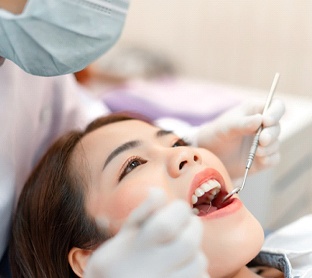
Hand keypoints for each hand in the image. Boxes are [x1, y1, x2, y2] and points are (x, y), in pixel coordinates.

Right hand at [84, 189, 208, 277]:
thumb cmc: (116, 265)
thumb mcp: (122, 238)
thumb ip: (141, 214)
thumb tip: (157, 191)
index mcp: (135, 248)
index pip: (166, 225)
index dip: (179, 210)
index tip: (178, 209)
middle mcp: (150, 270)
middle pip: (188, 242)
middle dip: (193, 227)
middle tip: (186, 226)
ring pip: (199, 261)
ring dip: (195, 250)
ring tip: (181, 251)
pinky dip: (197, 270)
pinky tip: (181, 269)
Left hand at [196, 99, 284, 178]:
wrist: (210, 155)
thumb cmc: (217, 134)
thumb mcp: (226, 127)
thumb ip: (242, 123)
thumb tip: (261, 119)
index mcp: (255, 111)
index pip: (275, 106)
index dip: (275, 112)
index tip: (267, 121)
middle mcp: (263, 126)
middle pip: (277, 127)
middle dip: (271, 134)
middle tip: (262, 140)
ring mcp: (264, 142)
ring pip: (276, 144)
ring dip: (269, 148)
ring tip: (256, 152)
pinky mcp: (264, 157)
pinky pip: (273, 159)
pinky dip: (268, 159)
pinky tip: (260, 160)